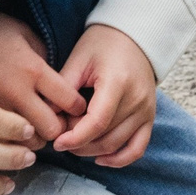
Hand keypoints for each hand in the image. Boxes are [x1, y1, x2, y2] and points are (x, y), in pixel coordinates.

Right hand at [0, 11, 87, 145]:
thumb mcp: (23, 33)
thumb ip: (44, 57)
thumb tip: (55, 82)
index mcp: (32, 69)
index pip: (70, 100)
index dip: (78, 107)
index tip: (74, 106)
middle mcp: (17, 93)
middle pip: (52, 130)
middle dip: (56, 128)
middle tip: (51, 120)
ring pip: (28, 143)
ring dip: (33, 138)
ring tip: (30, 127)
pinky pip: (3, 142)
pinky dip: (10, 142)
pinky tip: (10, 133)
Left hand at [51, 25, 157, 167]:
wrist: (133, 36)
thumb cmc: (102, 43)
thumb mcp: (79, 59)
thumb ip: (64, 87)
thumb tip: (46, 115)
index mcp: (118, 83)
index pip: (98, 122)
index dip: (76, 137)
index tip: (56, 142)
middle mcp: (136, 100)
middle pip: (106, 136)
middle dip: (79, 143)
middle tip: (60, 137)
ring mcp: (146, 111)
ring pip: (118, 145)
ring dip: (93, 151)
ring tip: (74, 143)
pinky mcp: (149, 118)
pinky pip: (138, 148)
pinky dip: (119, 159)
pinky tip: (99, 159)